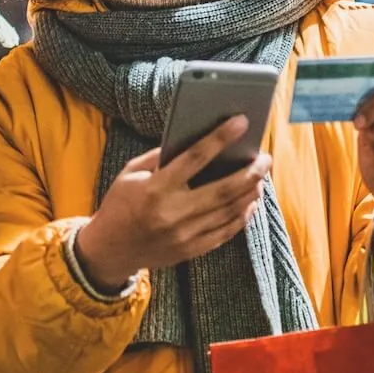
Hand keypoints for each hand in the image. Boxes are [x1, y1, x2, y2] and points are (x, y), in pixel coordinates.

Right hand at [74, 116, 269, 292]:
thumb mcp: (130, 174)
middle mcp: (173, 212)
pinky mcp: (190, 250)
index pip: (195, 157)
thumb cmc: (119, 205)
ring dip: (250, 193)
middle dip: (250, 172)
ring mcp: (184, 235)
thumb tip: (193, 140)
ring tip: (261, 177)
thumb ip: (159, 156)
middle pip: (223, 189)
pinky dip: (242, 217)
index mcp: (156, 188)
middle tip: (265, 158)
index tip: (241, 122)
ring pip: (229, 212)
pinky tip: (249, 203)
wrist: (109, 250)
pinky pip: (225, 232)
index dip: (220, 138)